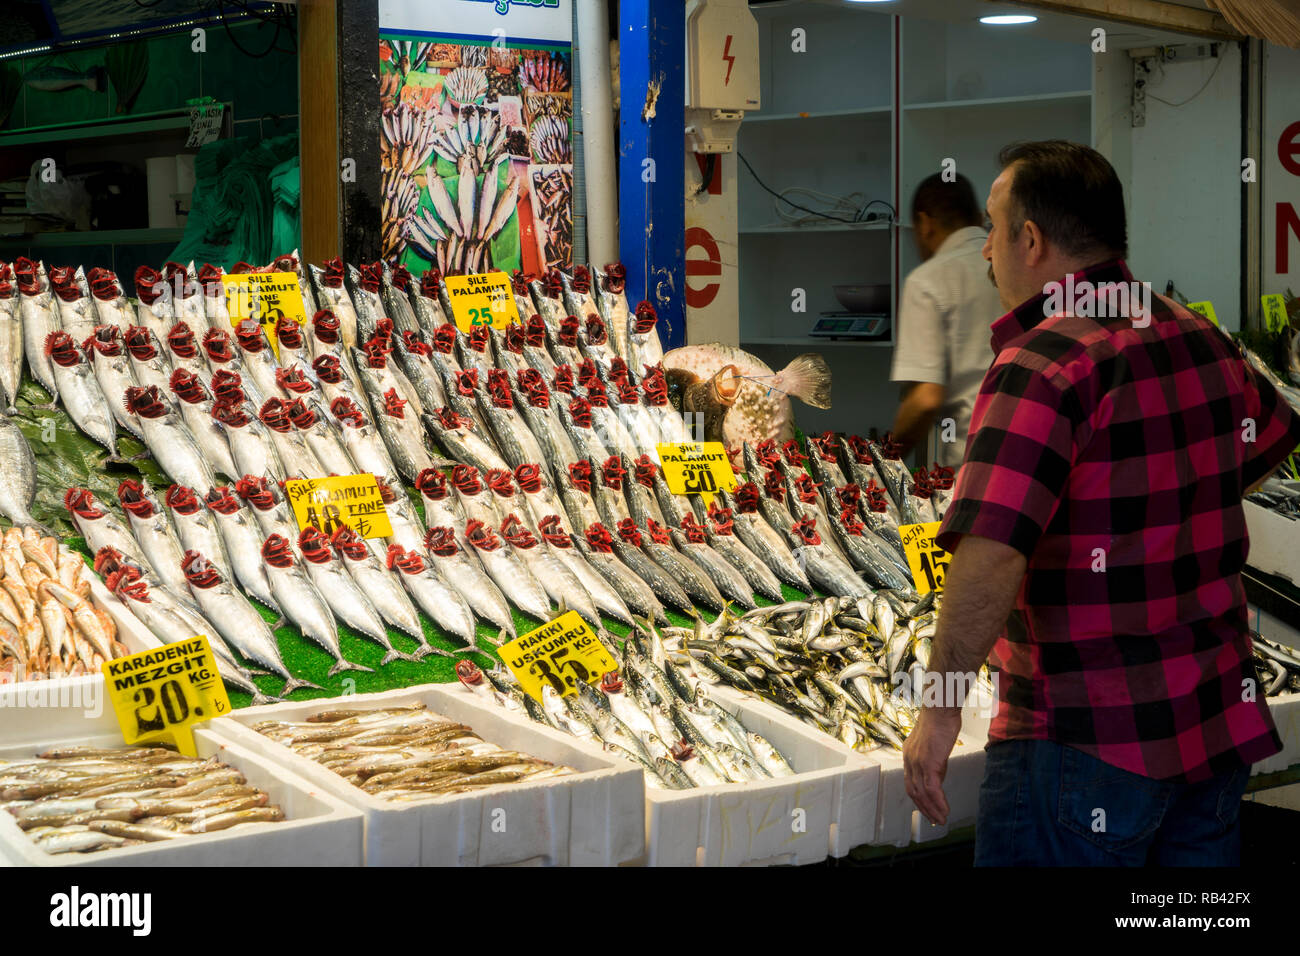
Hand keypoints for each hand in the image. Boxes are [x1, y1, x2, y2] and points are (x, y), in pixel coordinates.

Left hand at [903, 707, 962, 825]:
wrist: (940, 709)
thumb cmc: (940, 721)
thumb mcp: (932, 743)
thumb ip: (932, 759)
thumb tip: (938, 775)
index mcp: (909, 755)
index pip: (910, 782)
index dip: (918, 798)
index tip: (926, 808)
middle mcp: (910, 760)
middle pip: (913, 792)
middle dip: (924, 808)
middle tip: (934, 820)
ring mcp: (918, 762)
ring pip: (922, 794)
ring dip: (932, 809)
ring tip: (941, 820)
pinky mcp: (929, 763)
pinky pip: (933, 789)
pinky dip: (939, 803)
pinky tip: (945, 810)